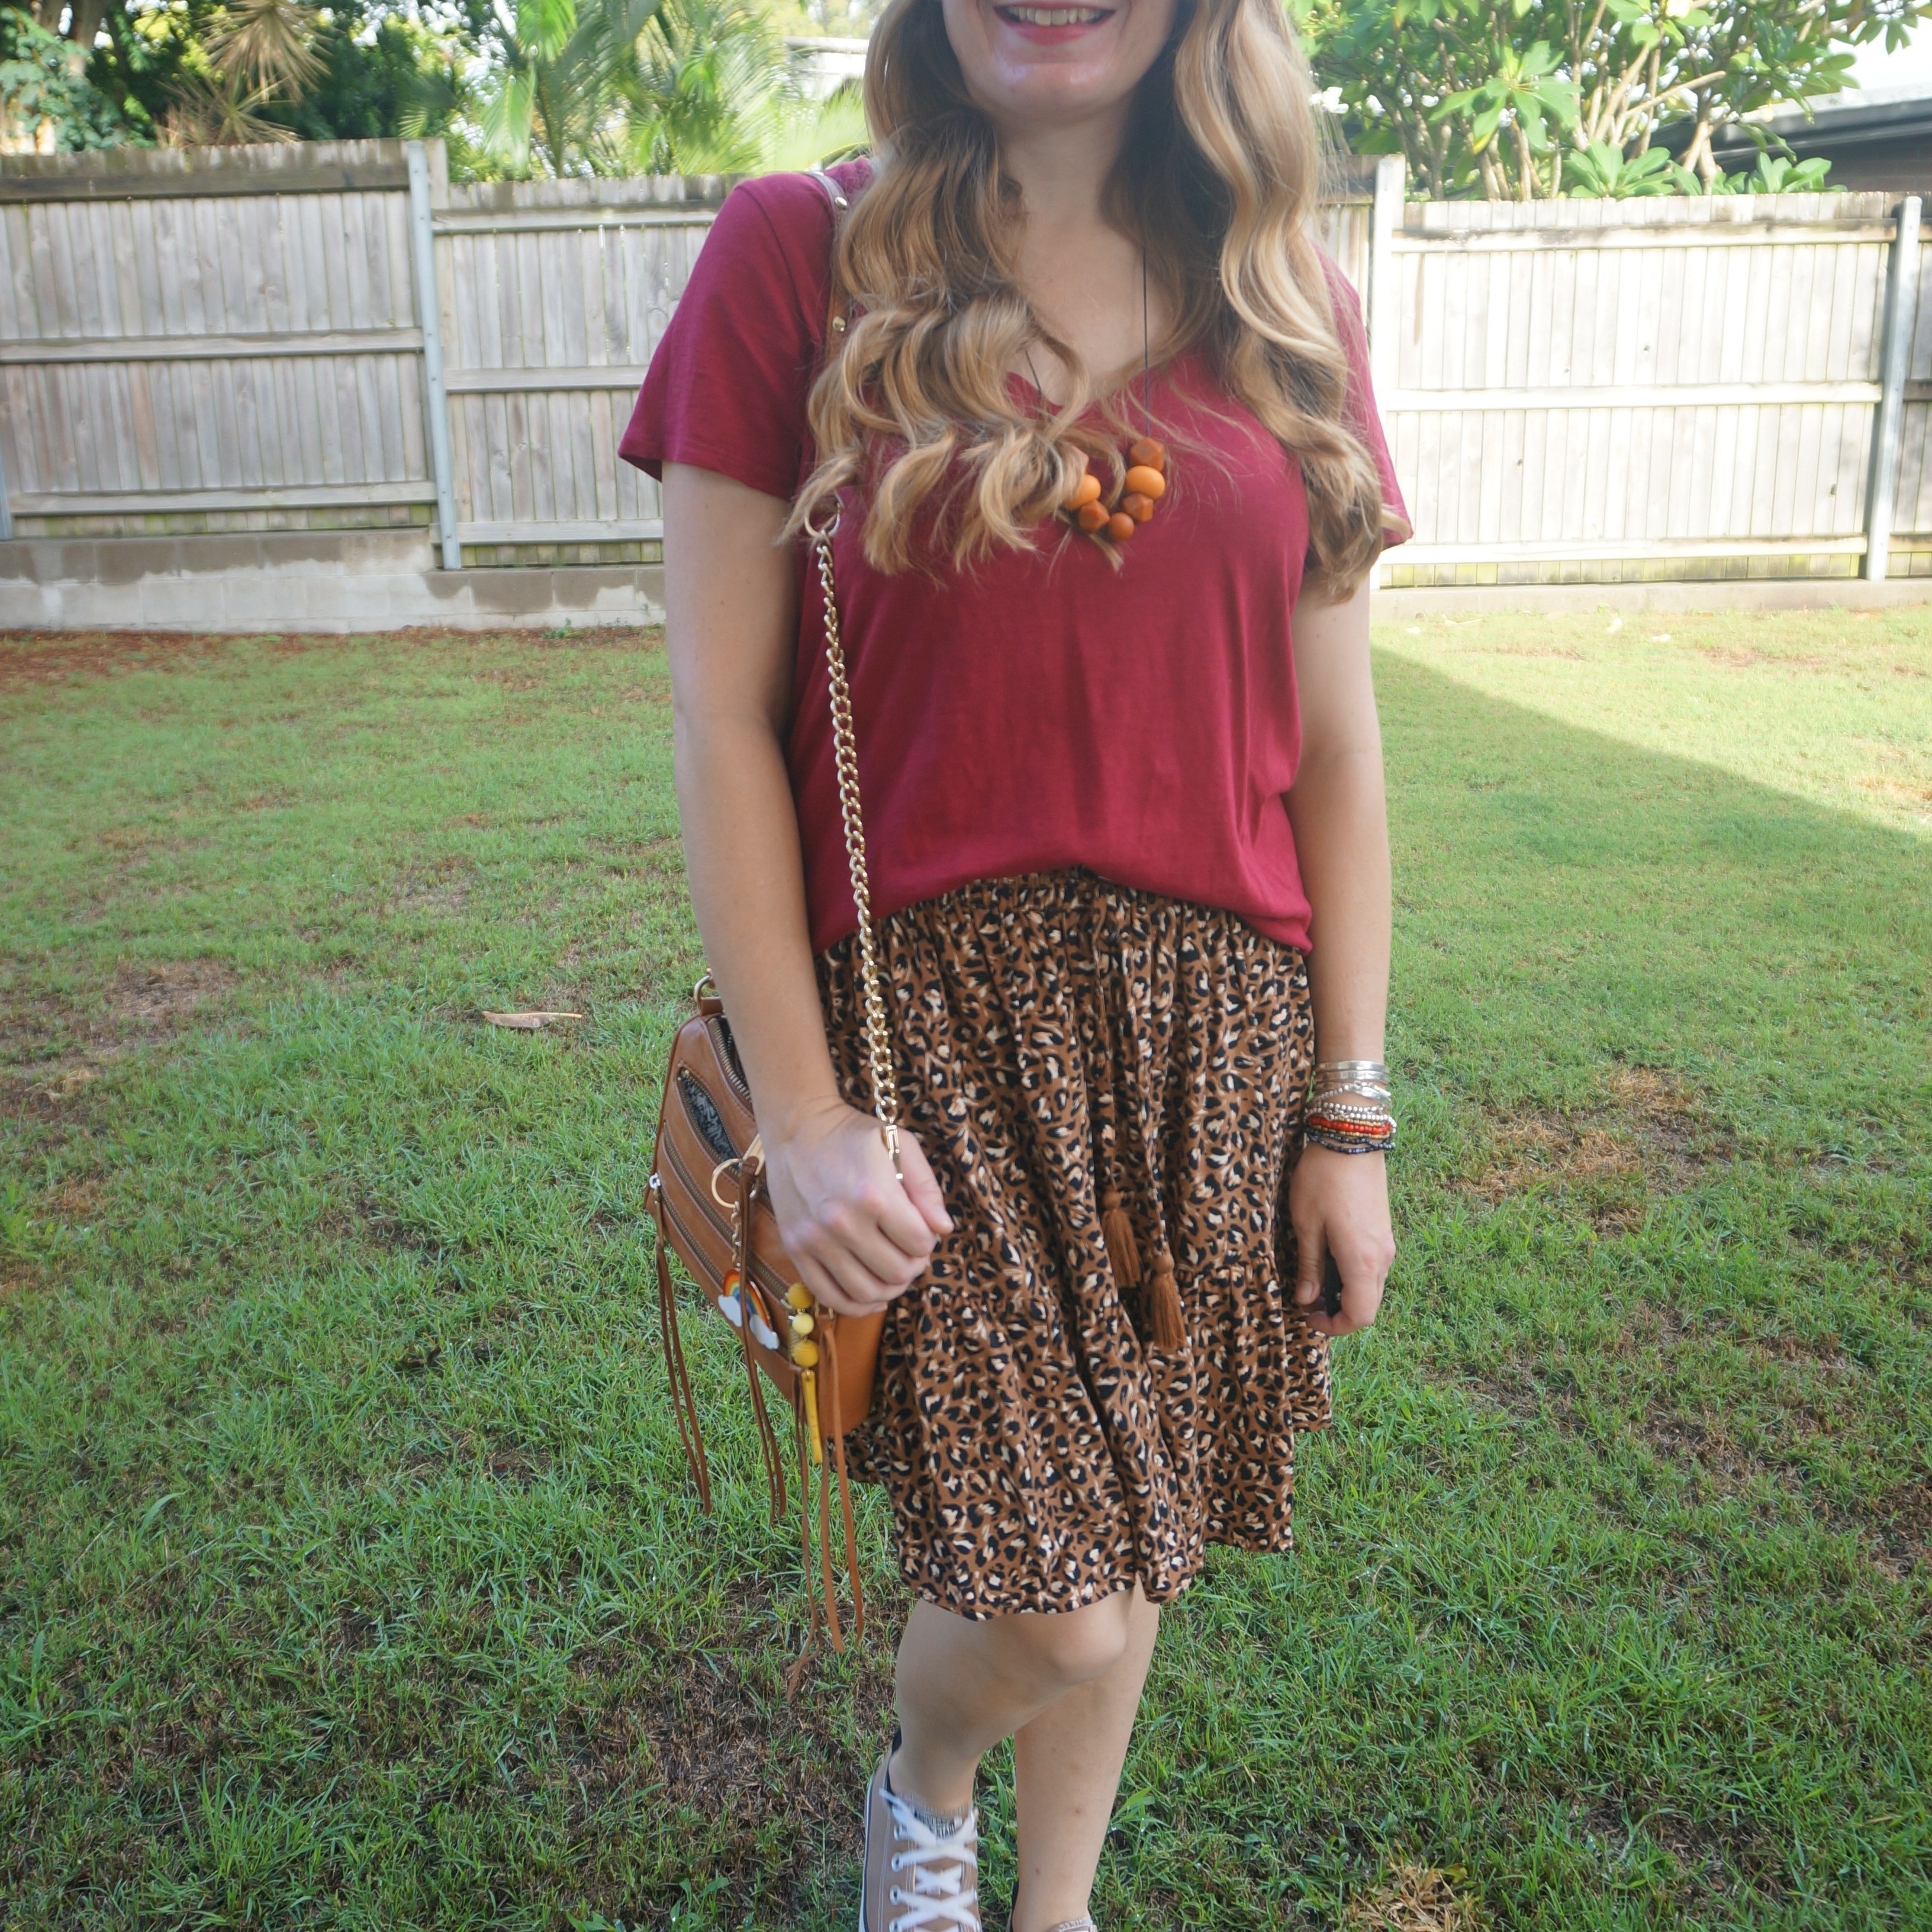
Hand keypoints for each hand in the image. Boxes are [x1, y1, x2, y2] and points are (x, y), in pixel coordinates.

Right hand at [763, 1099, 952, 1319]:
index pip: (920, 1244)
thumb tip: (944, 1229)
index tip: (921, 1229)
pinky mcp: (796, 1249)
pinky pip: (830, 1296)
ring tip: (893, 1271)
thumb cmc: (853, 1135)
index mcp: (875, 1196)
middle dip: (913, 1265)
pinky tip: (871, 1296)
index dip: (928, 1240)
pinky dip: (856, 1305)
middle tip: (910, 1251)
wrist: (798, 1128)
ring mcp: (816, 1240)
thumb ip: (926, 1187)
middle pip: (897, 1272)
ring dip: (889, 1288)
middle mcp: (843, 1223)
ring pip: (867, 1292)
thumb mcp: (900, 1144)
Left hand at [1289, 1144, 1393, 1337]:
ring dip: (1344, 1291)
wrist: (1351, 1137)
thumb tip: (1308, 1299)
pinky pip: (1371, 1266)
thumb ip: (1310, 1266)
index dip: (1334, 1326)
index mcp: (1362, 1261)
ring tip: (1313, 1279)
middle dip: (1338, 1311)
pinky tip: (1328, 1258)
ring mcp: (1385, 1243)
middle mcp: (1381, 1257)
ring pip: (1370, 1285)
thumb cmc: (1322, 1179)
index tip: (1309, 1316)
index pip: (1360, 1315)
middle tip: (1307, 1301)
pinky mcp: (1383, 1229)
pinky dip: (1352, 1274)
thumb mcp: (1306, 1224)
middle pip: (1367, 1304)